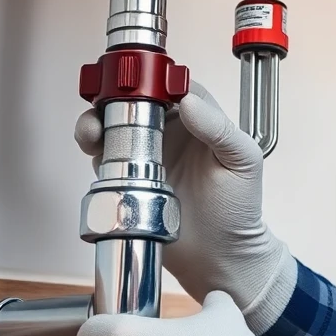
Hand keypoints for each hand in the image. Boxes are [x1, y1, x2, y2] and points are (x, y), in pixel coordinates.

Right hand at [75, 81, 296, 331]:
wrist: (219, 256)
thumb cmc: (239, 210)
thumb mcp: (242, 162)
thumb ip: (219, 129)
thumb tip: (189, 101)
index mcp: (201, 121)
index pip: (173, 86)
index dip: (153, 79)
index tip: (138, 81)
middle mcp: (172, 133)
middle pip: (135, 100)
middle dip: (114, 96)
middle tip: (104, 101)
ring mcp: (148, 156)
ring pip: (114, 125)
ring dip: (97, 119)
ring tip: (94, 129)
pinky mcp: (129, 179)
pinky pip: (105, 157)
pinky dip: (93, 148)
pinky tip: (93, 148)